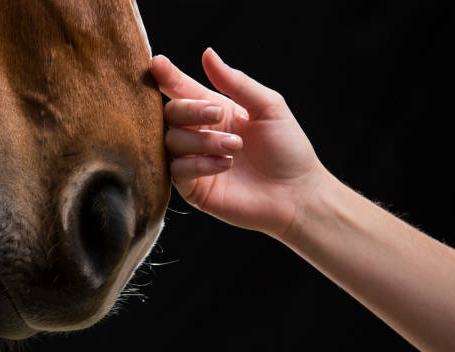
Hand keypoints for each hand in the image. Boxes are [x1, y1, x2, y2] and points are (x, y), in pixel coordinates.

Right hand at [150, 48, 327, 237]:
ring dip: (202, 140)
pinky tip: (225, 165)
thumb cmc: (287, 149)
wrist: (296, 194)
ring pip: (171, 141)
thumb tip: (207, 54)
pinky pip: (177, 171)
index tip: (157, 63)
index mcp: (215, 112)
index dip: (168, 77)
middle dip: (190, 110)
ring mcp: (194, 162)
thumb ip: (237, 83)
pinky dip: (198, 163)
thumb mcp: (269, 107)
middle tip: (217, 114)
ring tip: (234, 147)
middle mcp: (200, 134)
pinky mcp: (193, 189)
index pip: (183, 90)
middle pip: (170, 113)